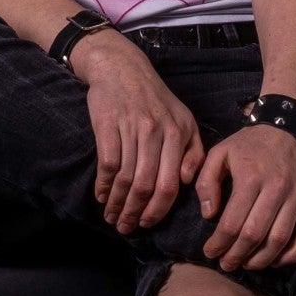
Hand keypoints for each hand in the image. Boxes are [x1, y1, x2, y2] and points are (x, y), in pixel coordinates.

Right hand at [71, 33, 206, 234]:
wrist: (123, 67)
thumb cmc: (156, 99)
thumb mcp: (184, 120)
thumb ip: (193, 152)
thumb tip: (187, 183)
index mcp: (179, 133)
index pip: (171, 184)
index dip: (159, 210)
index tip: (149, 224)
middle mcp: (157, 131)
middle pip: (147, 185)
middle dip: (136, 213)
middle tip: (126, 228)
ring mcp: (132, 127)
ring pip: (126, 178)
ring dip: (117, 204)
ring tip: (112, 217)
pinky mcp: (108, 124)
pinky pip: (108, 164)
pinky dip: (104, 185)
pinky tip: (102, 196)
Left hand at [196, 125, 295, 271]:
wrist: (287, 127)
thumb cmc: (250, 144)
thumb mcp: (220, 153)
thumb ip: (207, 182)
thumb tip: (209, 214)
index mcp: (250, 177)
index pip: (232, 222)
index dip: (219, 244)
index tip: (210, 252)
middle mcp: (276, 188)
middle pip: (254, 235)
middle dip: (236, 256)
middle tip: (226, 264)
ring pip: (280, 239)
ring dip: (262, 260)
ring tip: (248, 264)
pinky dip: (293, 254)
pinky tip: (277, 260)